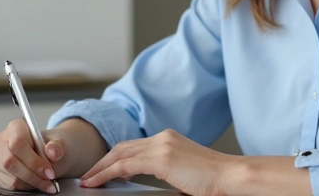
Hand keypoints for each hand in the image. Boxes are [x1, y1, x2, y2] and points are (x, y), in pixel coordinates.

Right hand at [0, 119, 66, 193]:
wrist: (45, 153)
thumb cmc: (49, 146)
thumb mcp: (59, 142)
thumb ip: (57, 146)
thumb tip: (52, 152)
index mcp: (15, 126)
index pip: (18, 144)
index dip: (33, 161)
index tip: (49, 173)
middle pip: (10, 162)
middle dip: (32, 176)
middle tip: (48, 183)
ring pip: (8, 176)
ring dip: (28, 184)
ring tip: (43, 183)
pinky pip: (4, 185)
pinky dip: (21, 188)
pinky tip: (31, 183)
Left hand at [80, 129, 238, 195]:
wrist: (230, 176)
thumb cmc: (213, 179)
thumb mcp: (184, 170)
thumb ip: (166, 169)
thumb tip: (152, 178)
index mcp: (168, 138)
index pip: (133, 146)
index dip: (114, 157)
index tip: (102, 169)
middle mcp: (162, 137)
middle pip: (122, 147)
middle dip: (103, 161)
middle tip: (89, 175)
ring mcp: (161, 146)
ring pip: (120, 154)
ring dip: (100, 168)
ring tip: (88, 180)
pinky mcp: (161, 159)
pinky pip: (125, 165)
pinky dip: (107, 173)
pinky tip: (98, 181)